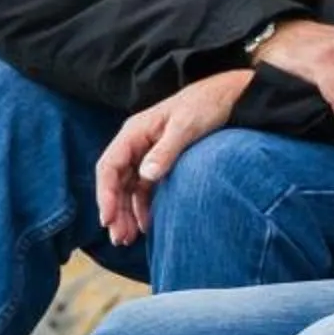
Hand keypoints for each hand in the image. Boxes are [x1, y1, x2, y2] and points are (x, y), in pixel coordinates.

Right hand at [96, 69, 253, 248]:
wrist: (227, 96)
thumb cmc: (205, 106)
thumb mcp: (186, 127)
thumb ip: (166, 150)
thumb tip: (146, 175)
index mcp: (134, 132)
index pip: (109, 167)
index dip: (106, 194)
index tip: (108, 219)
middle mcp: (136, 144)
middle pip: (116, 181)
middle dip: (115, 210)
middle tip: (119, 238)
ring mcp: (147, 153)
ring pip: (129, 188)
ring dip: (127, 213)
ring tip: (127, 239)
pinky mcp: (161, 162)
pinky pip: (144, 188)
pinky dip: (143, 207)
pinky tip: (146, 225)